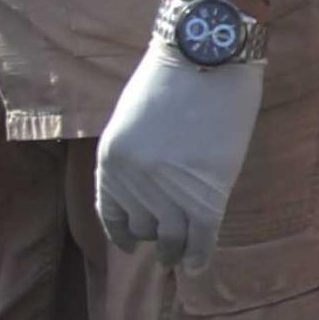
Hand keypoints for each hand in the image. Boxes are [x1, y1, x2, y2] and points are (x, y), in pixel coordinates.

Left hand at [90, 31, 261, 269]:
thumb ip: (133, 155)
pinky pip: (201, 239)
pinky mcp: (208, 194)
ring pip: (172, 239)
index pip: (112, 214)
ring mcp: (171, 191)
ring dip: (175, 252)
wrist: (206, 54)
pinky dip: (199, 256)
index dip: (124, 234)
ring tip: (180, 258)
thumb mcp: (132, 118)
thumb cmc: (172, 76)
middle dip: (156, 237)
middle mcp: (134, 182)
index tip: (132, 245)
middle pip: (145, 227)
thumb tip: (147, 188)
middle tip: (167, 246)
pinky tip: (197, 265)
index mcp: (111, 162)